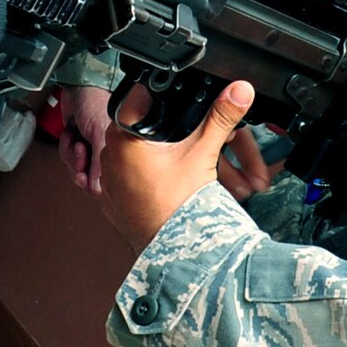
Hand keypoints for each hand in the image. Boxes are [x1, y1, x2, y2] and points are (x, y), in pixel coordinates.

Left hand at [57, 85, 112, 193]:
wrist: (78, 85)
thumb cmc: (95, 102)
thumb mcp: (99, 136)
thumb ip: (99, 165)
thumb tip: (98, 189)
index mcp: (120, 151)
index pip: (109, 182)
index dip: (95, 183)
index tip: (88, 177)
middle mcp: (106, 153)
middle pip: (90, 178)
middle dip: (80, 166)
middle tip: (82, 153)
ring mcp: (91, 148)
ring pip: (76, 168)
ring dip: (72, 154)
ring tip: (78, 140)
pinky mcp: (77, 142)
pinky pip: (67, 156)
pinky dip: (66, 146)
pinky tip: (72, 134)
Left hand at [99, 80, 261, 251]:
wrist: (170, 254)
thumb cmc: (177, 208)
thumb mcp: (202, 154)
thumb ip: (220, 118)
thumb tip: (237, 92)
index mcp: (122, 135)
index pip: (139, 100)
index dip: (162, 96)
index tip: (176, 100)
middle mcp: (108, 155)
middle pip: (141, 129)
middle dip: (169, 131)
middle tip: (188, 139)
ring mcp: (108, 179)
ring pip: (136, 155)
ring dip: (160, 156)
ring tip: (182, 165)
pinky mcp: (114, 199)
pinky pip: (131, 178)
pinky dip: (149, 177)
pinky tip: (167, 183)